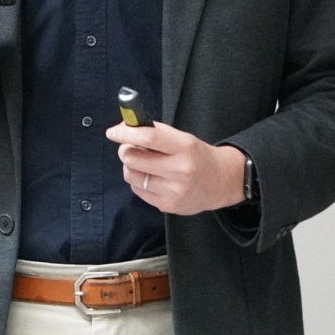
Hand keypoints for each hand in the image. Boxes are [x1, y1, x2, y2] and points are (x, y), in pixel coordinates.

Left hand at [105, 121, 245, 215]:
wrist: (222, 182)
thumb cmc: (197, 155)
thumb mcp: (183, 138)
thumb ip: (156, 133)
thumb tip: (125, 128)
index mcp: (184, 147)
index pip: (148, 137)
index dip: (125, 133)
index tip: (112, 132)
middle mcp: (180, 170)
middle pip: (132, 158)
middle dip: (125, 150)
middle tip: (130, 147)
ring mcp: (174, 191)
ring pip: (131, 175)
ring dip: (131, 166)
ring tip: (143, 163)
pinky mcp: (168, 206)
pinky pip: (137, 190)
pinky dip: (138, 181)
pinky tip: (151, 178)